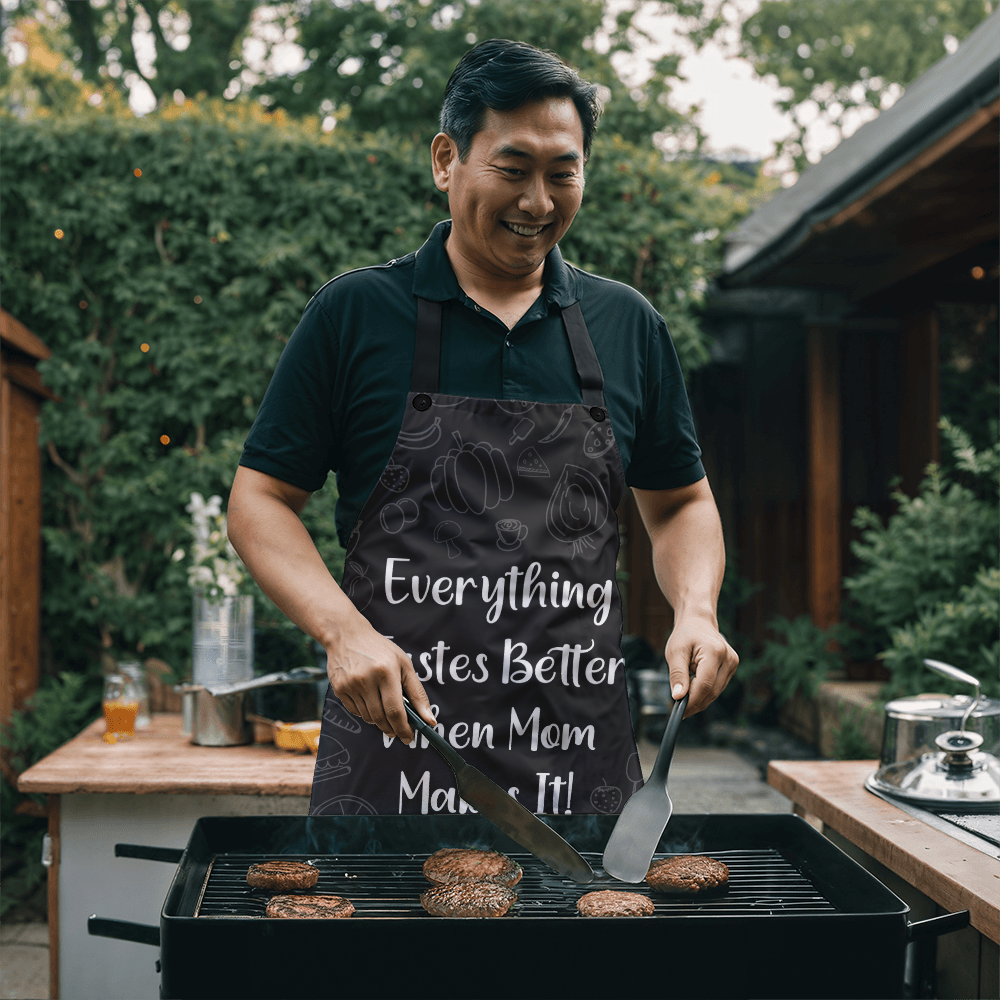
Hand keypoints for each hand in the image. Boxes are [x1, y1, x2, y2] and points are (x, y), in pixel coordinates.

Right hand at [325, 620, 434, 742]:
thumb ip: (417, 693)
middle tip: (398, 731)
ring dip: (379, 720)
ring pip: (368, 717)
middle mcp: (366, 679)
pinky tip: (369, 700)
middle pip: (381, 718)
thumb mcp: (404, 664)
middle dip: (392, 729)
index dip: (403, 728)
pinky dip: (365, 712)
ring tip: (383, 709)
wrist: (347, 635)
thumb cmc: (380, 649)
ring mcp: (350, 685)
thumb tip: (429, 720)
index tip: (409, 738)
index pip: (395, 710)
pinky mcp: (339, 689)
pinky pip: (356, 712)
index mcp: (387, 672)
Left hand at [663, 613, 738, 717]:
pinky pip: (718, 687)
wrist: (698, 621)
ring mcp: (733, 663)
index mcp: (715, 652)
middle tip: (678, 708)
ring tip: (684, 695)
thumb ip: (677, 675)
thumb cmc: (685, 635)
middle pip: (712, 691)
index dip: (692, 701)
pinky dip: (705, 691)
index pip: (705, 685)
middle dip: (695, 703)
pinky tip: (694, 688)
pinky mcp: (732, 667)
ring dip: (700, 698)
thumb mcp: (675, 652)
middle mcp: (729, 658)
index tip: (679, 711)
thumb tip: (678, 697)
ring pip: (716, 692)